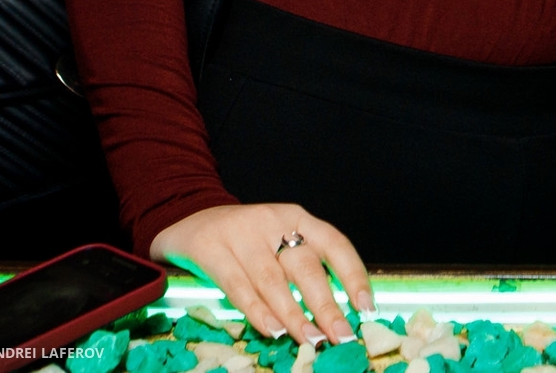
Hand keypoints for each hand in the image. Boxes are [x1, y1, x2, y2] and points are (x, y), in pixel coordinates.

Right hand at [151, 204, 371, 344]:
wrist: (189, 216)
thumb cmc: (245, 239)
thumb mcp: (278, 240)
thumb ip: (302, 268)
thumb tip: (334, 313)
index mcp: (298, 217)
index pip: (335, 244)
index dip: (354, 276)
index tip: (366, 307)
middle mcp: (274, 222)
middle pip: (305, 267)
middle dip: (326, 305)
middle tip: (341, 335)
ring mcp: (241, 234)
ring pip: (273, 280)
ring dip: (294, 315)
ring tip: (311, 340)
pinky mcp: (211, 249)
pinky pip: (237, 286)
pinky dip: (257, 311)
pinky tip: (272, 330)